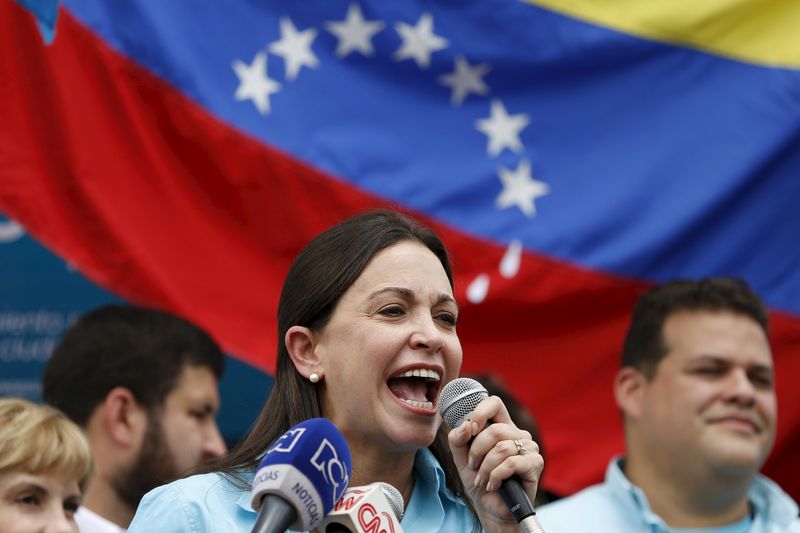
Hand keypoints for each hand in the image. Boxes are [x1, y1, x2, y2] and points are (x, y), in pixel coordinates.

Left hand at [447, 395, 543, 531]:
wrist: (491, 508)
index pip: (494, 403)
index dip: (480, 412)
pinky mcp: (535, 463)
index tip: (470, 429)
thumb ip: (458, 439)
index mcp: (501, 427)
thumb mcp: (462, 459)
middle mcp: (518, 434)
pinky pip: (510, 463)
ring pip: (502, 448)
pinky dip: (496, 476)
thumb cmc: (480, 481)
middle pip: (495, 430)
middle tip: (473, 467)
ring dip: (485, 468)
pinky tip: (493, 485)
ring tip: (482, 480)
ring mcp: (529, 447)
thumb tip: (466, 426)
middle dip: (477, 451)